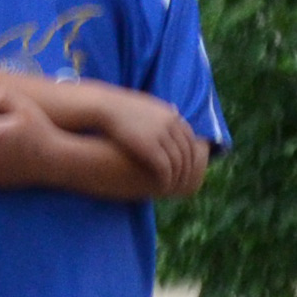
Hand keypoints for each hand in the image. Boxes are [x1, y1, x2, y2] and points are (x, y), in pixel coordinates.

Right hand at [86, 86, 213, 196]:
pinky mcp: (150, 148)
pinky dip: (167, 180)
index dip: (191, 155)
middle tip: (184, 183)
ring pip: (178, 162)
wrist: (105, 107)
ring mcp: (161, 136)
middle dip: (188, 169)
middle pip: (187, 152)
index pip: (190, 139)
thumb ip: (160, 113)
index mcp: (171, 116)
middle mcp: (170, 125)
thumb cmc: (119, 108)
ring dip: (178, 178)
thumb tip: (172, 111)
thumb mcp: (145, 106)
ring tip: (174, 189)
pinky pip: (165, 168)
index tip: (187, 167)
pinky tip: (163, 188)